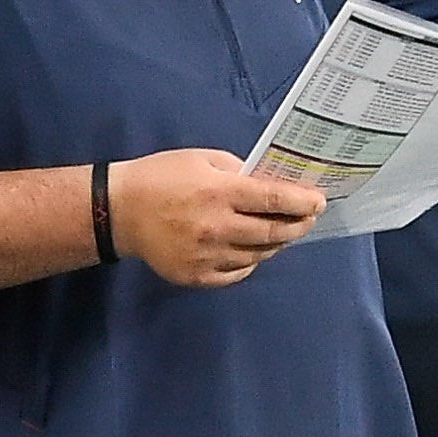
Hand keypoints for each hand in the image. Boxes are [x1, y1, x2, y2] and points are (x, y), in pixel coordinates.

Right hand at [108, 149, 322, 286]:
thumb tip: (272, 185)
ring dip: (275, 243)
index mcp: (217, 192)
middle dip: (297, 225)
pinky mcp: (196, 276)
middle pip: (272, 233)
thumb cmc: (162, 177)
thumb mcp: (201, 160)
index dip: (302, 202)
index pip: (273, 199)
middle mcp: (215, 227)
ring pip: (258, 255)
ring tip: (282, 232)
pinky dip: (250, 261)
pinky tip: (251, 249)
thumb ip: (239, 171)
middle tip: (307, 219)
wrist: (118, 210)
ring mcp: (206, 256)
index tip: (319, 202)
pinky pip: (237, 272)